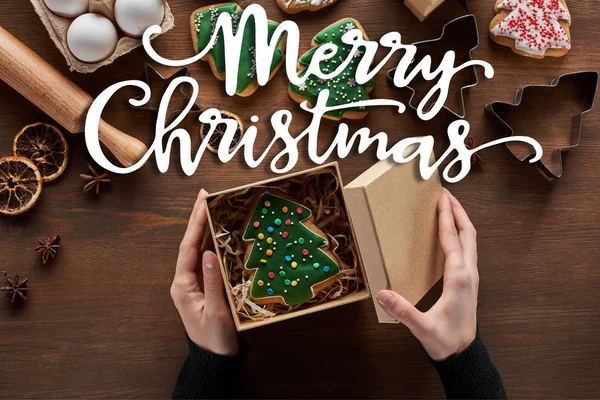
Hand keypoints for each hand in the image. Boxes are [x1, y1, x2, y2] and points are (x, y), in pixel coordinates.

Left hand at [170, 189, 238, 355]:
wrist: (215, 359)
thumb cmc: (215, 339)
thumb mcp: (215, 311)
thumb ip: (212, 282)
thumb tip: (210, 252)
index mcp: (183, 285)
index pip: (189, 248)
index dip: (196, 224)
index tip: (203, 203)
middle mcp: (185, 280)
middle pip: (191, 244)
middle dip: (197, 219)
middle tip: (205, 195)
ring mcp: (194, 282)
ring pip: (199, 249)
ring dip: (205, 227)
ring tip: (212, 206)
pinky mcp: (204, 286)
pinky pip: (207, 259)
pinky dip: (213, 242)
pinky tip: (220, 231)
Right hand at [376, 188, 477, 360]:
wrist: (464, 355)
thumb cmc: (446, 340)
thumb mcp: (422, 327)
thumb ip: (403, 310)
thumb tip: (382, 293)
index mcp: (459, 278)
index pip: (452, 239)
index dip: (446, 216)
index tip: (441, 198)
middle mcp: (469, 273)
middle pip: (468, 232)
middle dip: (458, 211)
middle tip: (446, 193)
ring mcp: (472, 277)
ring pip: (470, 240)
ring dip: (461, 221)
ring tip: (449, 207)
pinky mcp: (469, 281)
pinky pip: (467, 250)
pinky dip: (460, 234)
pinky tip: (450, 235)